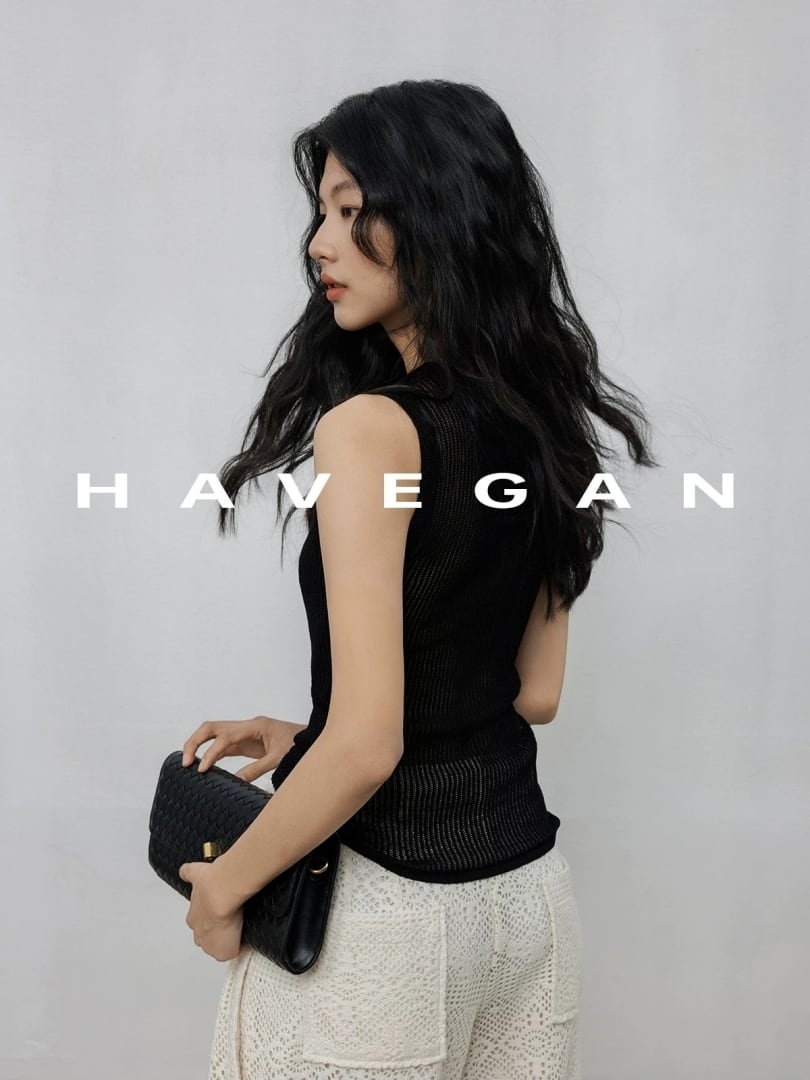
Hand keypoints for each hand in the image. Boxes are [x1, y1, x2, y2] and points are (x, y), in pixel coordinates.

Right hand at [178, 860, 244, 961]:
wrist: (222, 895)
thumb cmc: (224, 919)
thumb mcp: (228, 950)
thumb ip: (228, 952)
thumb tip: (235, 950)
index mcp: (200, 934)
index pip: (207, 940)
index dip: (219, 937)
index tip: (230, 933)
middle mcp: (195, 916)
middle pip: (201, 920)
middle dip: (212, 919)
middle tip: (229, 914)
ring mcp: (196, 896)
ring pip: (198, 899)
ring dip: (206, 898)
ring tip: (224, 895)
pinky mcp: (197, 877)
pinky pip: (188, 874)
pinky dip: (188, 873)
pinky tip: (190, 873)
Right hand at [181, 715, 306, 781]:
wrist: (309, 738)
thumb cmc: (298, 744)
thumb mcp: (280, 758)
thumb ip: (257, 769)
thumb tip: (236, 781)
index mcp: (255, 726)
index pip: (226, 736)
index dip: (211, 752)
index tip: (202, 769)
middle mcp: (246, 726)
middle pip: (212, 727)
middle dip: (195, 742)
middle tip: (185, 762)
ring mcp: (243, 734)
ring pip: (214, 734)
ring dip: (199, 746)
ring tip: (188, 765)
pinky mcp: (244, 743)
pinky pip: (222, 746)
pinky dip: (210, 754)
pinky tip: (204, 768)